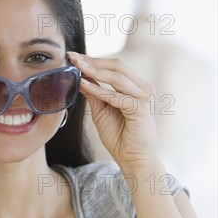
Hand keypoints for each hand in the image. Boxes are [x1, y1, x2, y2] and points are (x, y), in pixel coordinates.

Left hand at [68, 52, 158, 171]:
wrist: (133, 159)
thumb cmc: (120, 138)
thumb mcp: (101, 111)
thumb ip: (94, 94)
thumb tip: (80, 77)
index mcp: (135, 87)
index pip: (114, 67)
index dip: (93, 60)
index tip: (74, 57)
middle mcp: (142, 88)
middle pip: (117, 66)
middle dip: (93, 61)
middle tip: (73, 57)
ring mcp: (143, 97)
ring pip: (117, 77)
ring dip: (94, 71)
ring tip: (77, 67)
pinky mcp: (141, 108)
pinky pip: (116, 96)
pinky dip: (99, 90)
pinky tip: (83, 85)